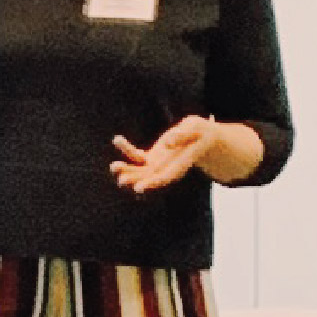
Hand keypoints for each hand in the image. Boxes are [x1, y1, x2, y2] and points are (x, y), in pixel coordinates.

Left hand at [111, 116, 254, 194]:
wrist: (202, 137)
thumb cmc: (202, 132)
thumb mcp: (196, 128)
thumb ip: (182, 135)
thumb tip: (166, 143)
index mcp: (180, 164)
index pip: (166, 177)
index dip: (152, 183)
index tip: (138, 188)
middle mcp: (168, 168)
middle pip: (149, 178)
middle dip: (135, 180)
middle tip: (122, 180)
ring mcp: (159, 164)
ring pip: (139, 171)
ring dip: (127, 170)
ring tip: (114, 166)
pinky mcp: (152, 157)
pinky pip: (136, 156)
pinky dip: (126, 149)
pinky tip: (117, 139)